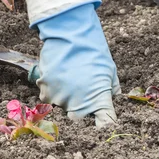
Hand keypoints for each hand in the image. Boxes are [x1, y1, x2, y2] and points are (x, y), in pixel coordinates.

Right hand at [33, 2, 119, 126]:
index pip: (105, 123)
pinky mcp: (45, 90)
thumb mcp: (110, 71)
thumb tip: (112, 98)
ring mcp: (60, 99)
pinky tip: (59, 73)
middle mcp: (78, 105)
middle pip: (78, 118)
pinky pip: (49, 96)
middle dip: (81, 108)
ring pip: (62, 106)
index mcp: (98, 101)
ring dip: (65, 96)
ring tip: (70, 76)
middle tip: (82, 87)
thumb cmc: (94, 52)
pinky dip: (53, 88)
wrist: (70, 34)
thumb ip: (111, 90)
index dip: (104, 125)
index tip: (103, 123)